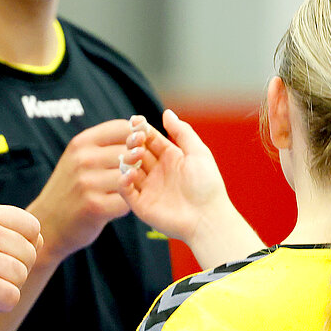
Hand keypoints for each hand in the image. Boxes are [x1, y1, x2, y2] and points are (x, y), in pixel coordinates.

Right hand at [30, 119, 133, 263]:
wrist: (48, 223)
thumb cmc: (72, 188)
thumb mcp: (80, 158)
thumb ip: (107, 145)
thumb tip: (141, 127)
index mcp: (81, 143)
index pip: (123, 127)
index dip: (139, 136)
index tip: (141, 148)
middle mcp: (82, 159)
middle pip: (131, 151)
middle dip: (140, 163)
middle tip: (136, 175)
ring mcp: (87, 183)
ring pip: (131, 175)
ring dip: (135, 184)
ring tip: (126, 190)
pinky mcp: (94, 206)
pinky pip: (127, 199)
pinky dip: (127, 204)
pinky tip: (117, 205)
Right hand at [120, 111, 230, 242]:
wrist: (207, 217)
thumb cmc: (207, 185)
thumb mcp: (198, 152)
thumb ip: (182, 131)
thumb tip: (167, 112)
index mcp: (171, 158)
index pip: (150, 139)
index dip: (142, 130)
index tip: (135, 121)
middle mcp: (158, 172)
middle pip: (137, 152)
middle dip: (132, 143)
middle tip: (134, 139)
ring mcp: (148, 188)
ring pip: (128, 169)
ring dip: (127, 160)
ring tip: (135, 155)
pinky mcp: (141, 205)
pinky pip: (126, 190)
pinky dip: (123, 180)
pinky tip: (130, 173)